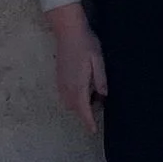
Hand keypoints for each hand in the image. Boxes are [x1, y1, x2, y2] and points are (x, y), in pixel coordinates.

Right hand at [47, 2, 107, 130]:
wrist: (67, 30)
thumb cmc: (85, 43)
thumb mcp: (98, 60)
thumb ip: (100, 79)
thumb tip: (104, 95)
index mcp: (78, 85)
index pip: (83, 109)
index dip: (88, 121)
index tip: (93, 131)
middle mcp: (67, 87)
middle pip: (75, 109)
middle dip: (85, 112)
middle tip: (99, 103)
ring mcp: (61, 82)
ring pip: (69, 103)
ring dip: (79, 104)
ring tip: (92, 94)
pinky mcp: (59, 77)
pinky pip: (65, 95)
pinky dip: (73, 97)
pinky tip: (83, 86)